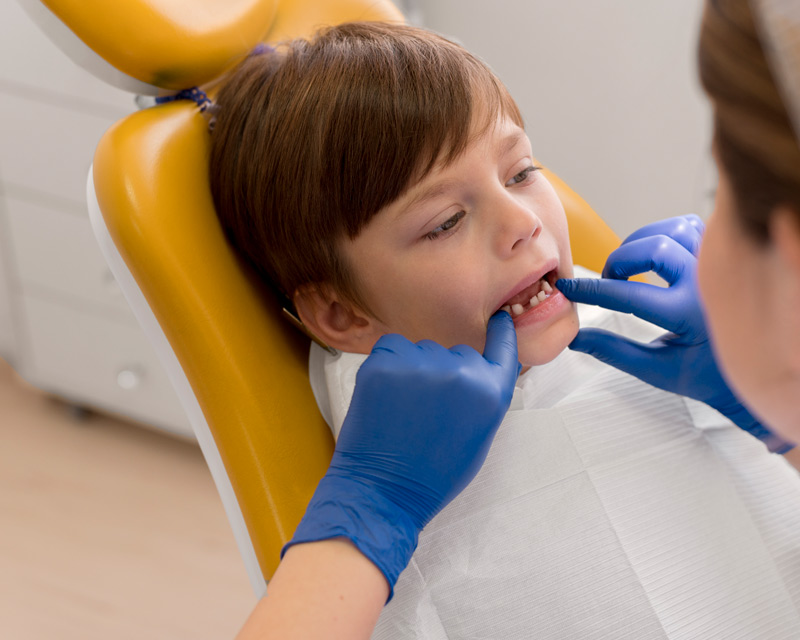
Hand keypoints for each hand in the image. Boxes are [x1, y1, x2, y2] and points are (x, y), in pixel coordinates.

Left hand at [284, 311, 519, 596]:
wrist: (384, 490)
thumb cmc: (434, 472)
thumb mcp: (479, 435)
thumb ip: (484, 396)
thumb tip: (477, 367)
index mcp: (489, 393)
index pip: (502, 347)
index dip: (500, 331)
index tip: (498, 318)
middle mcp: (461, 372)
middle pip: (455, 352)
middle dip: (444, 371)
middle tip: (427, 408)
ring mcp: (420, 364)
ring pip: (421, 349)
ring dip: (413, 368)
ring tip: (403, 407)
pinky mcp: (383, 362)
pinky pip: (391, 347)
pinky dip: (387, 363)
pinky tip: (385, 395)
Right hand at [556, 214, 791, 453]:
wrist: (757, 373)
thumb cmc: (709, 376)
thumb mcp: (657, 370)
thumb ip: (614, 352)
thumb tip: (576, 339)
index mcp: (689, 315)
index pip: (628, 295)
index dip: (591, 290)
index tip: (570, 288)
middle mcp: (708, 284)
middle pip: (652, 248)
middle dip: (619, 261)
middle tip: (609, 280)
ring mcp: (720, 266)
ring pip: (672, 229)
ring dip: (641, 242)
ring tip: (630, 266)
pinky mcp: (725, 257)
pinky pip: (692, 227)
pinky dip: (666, 233)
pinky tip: (655, 254)